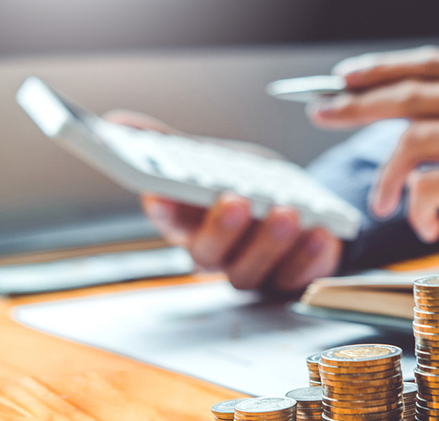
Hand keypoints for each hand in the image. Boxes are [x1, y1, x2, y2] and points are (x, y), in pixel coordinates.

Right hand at [104, 110, 342, 291]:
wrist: (299, 209)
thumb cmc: (245, 186)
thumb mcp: (212, 160)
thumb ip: (171, 146)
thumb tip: (117, 122)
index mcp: (188, 223)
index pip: (166, 219)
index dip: (162, 208)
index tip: (162, 191)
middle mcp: (216, 254)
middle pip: (207, 254)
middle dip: (221, 228)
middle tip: (237, 200)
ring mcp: (252, 271)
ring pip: (250, 271)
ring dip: (269, 242)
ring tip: (287, 212)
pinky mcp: (289, 280)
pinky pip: (296, 277)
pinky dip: (309, 256)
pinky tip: (321, 232)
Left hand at [308, 47, 438, 267]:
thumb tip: (408, 125)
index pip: (431, 65)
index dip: (382, 68)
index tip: (343, 78)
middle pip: (411, 92)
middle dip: (357, 104)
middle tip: (323, 113)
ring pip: (414, 139)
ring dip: (388, 176)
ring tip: (384, 203)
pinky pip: (430, 185)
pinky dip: (416, 208)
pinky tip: (424, 227)